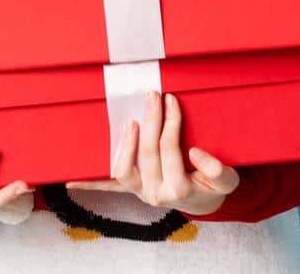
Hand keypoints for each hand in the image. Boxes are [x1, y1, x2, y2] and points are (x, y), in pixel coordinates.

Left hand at [66, 91, 239, 215]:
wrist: (205, 202)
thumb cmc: (216, 186)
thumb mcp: (228, 179)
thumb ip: (216, 169)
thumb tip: (194, 152)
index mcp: (180, 189)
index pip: (170, 149)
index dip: (170, 123)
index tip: (172, 100)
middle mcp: (156, 193)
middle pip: (148, 153)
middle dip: (151, 121)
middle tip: (153, 96)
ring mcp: (141, 193)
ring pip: (124, 170)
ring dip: (125, 145)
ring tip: (130, 122)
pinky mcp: (133, 192)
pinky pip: (110, 188)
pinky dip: (91, 184)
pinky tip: (71, 181)